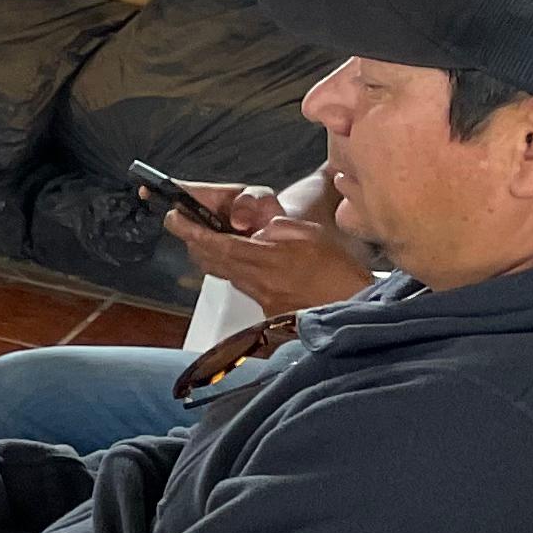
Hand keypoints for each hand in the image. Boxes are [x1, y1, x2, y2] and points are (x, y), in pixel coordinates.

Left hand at [172, 188, 371, 318]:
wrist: (357, 306)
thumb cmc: (340, 271)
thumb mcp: (312, 235)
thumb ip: (279, 229)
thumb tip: (256, 230)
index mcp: (270, 259)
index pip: (220, 244)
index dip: (193, 231)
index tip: (176, 219)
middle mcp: (260, 282)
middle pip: (213, 261)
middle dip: (194, 242)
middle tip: (183, 226)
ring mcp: (262, 300)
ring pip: (226, 275)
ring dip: (212, 257)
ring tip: (207, 240)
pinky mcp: (267, 313)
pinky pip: (243, 288)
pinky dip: (236, 273)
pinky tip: (243, 264)